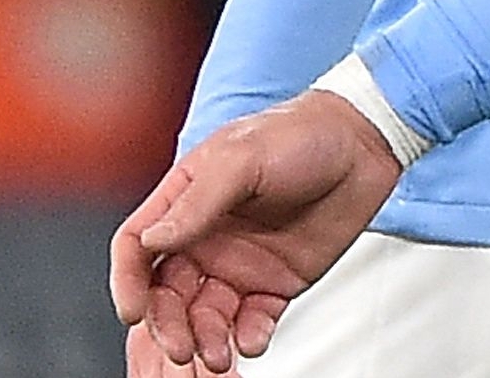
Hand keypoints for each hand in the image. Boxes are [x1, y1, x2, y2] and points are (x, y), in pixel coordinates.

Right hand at [112, 91, 403, 371]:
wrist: (362, 147)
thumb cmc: (297, 135)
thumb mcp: (240, 159)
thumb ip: (196, 202)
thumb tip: (152, 239)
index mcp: (183, 201)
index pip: (137, 246)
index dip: (128, 279)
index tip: (132, 311)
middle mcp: (205, 238)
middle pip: (167, 292)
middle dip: (168, 324)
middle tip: (181, 348)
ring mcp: (239, 265)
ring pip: (206, 315)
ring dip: (206, 339)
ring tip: (217, 355)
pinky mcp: (275, 286)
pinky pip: (253, 321)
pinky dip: (248, 338)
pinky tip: (251, 340)